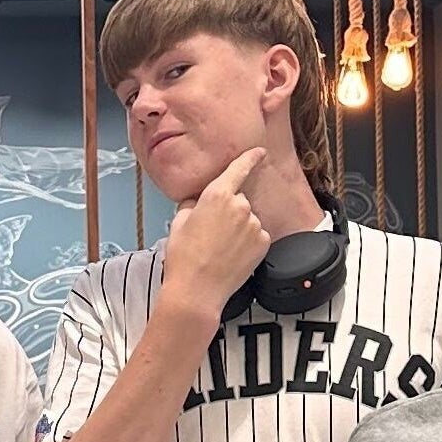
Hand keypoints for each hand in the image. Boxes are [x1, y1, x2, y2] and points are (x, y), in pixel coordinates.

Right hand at [162, 148, 270, 320]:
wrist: (197, 290)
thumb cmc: (183, 256)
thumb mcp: (178, 222)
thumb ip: (193, 203)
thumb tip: (199, 200)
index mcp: (217, 195)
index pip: (240, 168)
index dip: (250, 157)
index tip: (259, 151)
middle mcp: (241, 206)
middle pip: (239, 200)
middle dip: (229, 211)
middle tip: (212, 232)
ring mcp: (254, 225)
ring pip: (248, 220)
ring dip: (238, 228)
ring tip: (220, 248)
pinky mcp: (263, 243)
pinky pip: (256, 235)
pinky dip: (247, 242)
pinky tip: (232, 255)